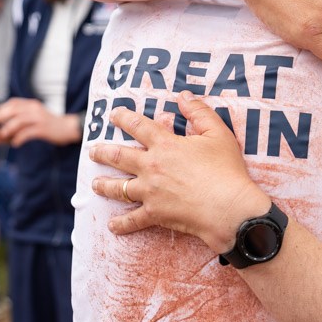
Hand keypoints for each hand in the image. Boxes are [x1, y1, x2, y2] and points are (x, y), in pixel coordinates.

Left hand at [0, 98, 79, 146]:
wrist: (67, 128)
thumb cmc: (45, 125)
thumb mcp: (30, 119)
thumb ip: (14, 119)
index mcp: (28, 104)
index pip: (10, 104)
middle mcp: (33, 108)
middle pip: (12, 109)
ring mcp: (38, 118)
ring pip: (19, 121)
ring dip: (7, 129)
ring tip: (2, 136)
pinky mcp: (43, 128)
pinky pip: (28, 133)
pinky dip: (19, 138)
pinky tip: (15, 144)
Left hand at [89, 91, 269, 253]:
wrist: (228, 207)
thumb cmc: (226, 170)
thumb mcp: (218, 133)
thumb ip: (200, 112)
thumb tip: (184, 96)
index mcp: (165, 145)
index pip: (138, 126)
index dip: (123, 118)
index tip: (113, 114)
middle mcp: (151, 167)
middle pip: (119, 156)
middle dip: (103, 152)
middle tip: (93, 151)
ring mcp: (150, 192)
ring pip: (118, 187)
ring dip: (104, 185)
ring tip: (94, 183)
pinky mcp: (155, 213)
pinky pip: (132, 219)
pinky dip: (121, 223)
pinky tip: (112, 225)